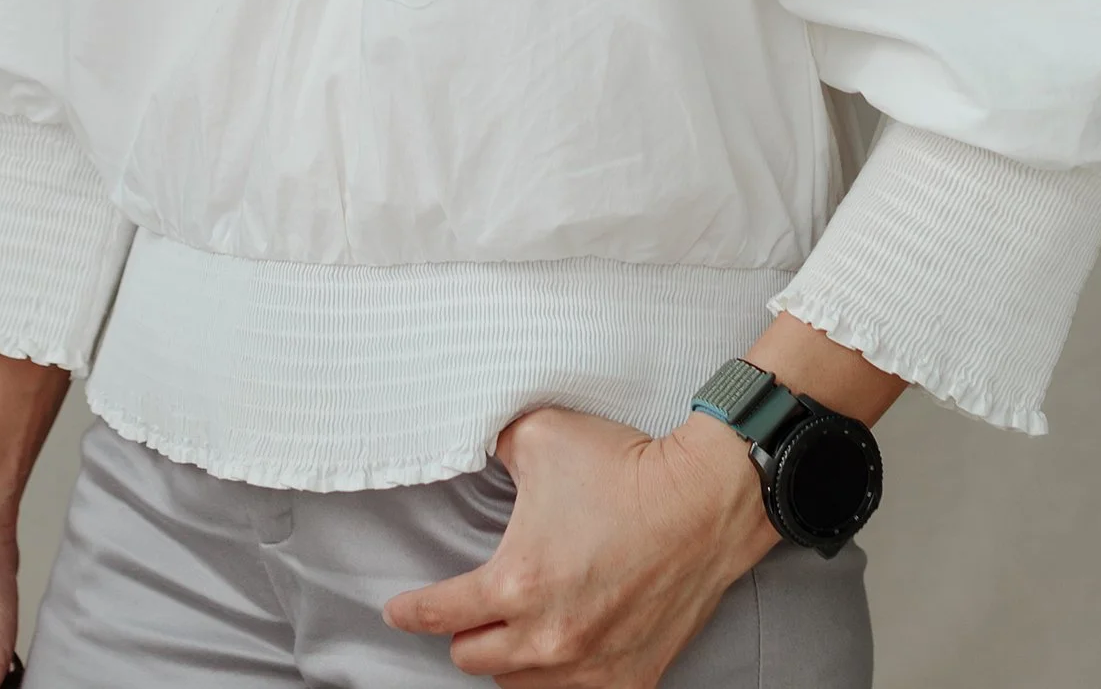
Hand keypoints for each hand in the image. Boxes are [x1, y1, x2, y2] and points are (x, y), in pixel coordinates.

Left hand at [383, 403, 778, 686]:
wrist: (703, 502)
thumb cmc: (624, 469)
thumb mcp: (541, 435)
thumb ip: (494, 444)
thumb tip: (469, 440)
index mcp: (517, 583)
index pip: (441, 614)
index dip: (411, 611)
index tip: (397, 610)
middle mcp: (548, 637)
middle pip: (473, 657)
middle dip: (461, 633)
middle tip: (463, 612)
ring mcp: (590, 666)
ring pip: (519, 684)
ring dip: (507, 658)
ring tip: (508, 632)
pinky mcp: (629, 677)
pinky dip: (557, 681)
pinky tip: (556, 660)